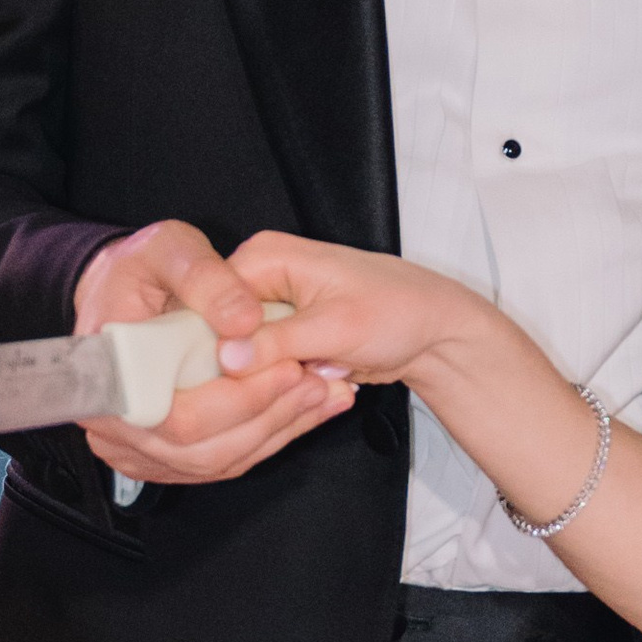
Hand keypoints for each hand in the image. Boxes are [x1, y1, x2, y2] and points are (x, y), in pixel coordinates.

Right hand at [73, 217, 353, 488]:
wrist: (118, 291)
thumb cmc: (139, 267)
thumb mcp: (169, 249)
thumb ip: (207, 279)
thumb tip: (245, 321)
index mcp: (109, 374)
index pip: (179, 415)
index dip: (239, 399)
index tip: (289, 367)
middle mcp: (112, 423)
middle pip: (200, 448)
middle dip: (268, 415)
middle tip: (317, 380)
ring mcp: (134, 447)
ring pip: (215, 460)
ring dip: (275, 430)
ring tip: (321, 392)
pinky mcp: (160, 456)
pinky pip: (219, 460)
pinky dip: (266, 438)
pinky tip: (303, 410)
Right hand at [224, 228, 485, 390]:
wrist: (432, 332)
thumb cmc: (397, 311)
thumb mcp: (336, 327)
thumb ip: (277, 342)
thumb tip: (225, 359)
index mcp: (264, 256)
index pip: (208, 300)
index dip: (208, 342)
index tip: (224, 377)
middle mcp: (258, 280)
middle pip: (216, 332)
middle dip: (241, 366)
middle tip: (287, 378)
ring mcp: (268, 313)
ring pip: (237, 357)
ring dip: (265, 379)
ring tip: (312, 377)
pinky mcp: (280, 340)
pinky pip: (260, 369)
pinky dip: (280, 384)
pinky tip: (312, 383)